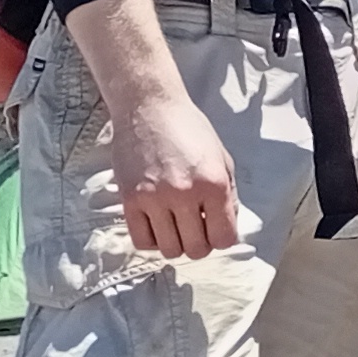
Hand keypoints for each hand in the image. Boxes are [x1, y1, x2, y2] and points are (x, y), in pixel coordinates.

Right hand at [65, 0, 239, 258]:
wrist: (149, 107)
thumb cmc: (190, 130)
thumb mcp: (222, 159)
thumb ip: (228, 196)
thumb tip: (228, 228)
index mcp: (214, 184)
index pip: (225, 239)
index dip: (222, 238)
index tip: (216, 228)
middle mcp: (185, 194)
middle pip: (196, 250)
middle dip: (200, 244)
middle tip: (195, 227)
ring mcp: (154, 198)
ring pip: (169, 250)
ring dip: (175, 243)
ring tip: (175, 224)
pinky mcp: (129, 199)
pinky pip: (141, 241)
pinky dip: (152, 240)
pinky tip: (157, 224)